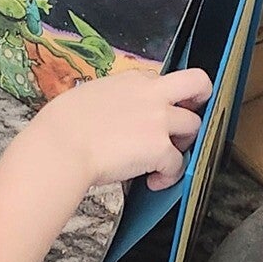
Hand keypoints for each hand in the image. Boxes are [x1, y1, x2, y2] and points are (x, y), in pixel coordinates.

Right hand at [23, 68, 214, 191]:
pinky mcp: (160, 148)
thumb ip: (111, 98)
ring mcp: (159, 121)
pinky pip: (178, 163)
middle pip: (197, 83)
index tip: (155, 111)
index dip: (161, 96)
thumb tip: (111, 114)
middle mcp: (151, 94)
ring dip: (182, 143)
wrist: (61, 147)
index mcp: (131, 80)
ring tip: (165, 159)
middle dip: (201, 98)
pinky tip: (152, 182)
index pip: (159, 78)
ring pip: (193, 125)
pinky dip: (168, 176)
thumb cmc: (61, 124)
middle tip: (189, 119)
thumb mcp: (88, 95)